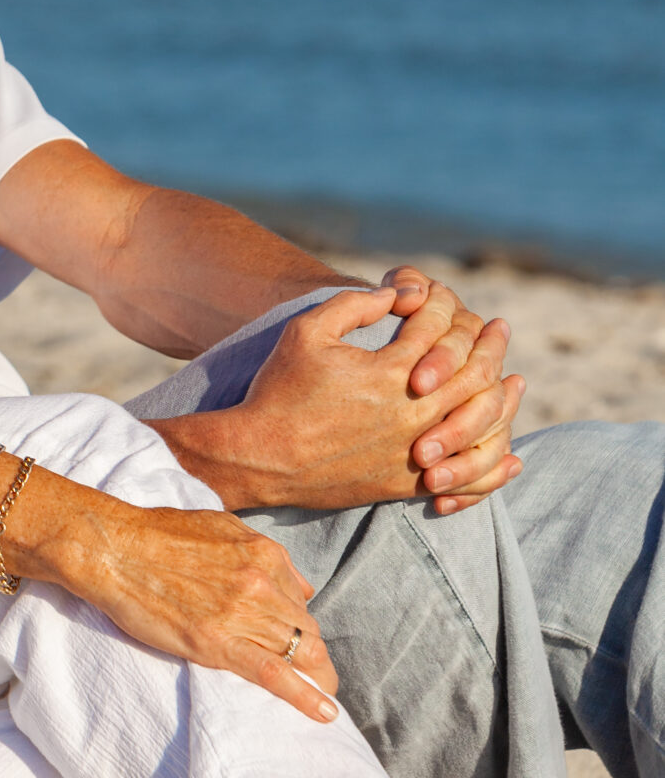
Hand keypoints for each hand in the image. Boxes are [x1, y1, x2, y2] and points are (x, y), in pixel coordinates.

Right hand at [55, 491, 340, 723]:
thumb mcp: (221, 527)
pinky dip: (305, 696)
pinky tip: (325, 713)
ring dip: (318, 676)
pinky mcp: (219, 643)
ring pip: (301, 652)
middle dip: (315, 653)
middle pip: (306, 628)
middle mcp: (262, 582)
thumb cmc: (158, 534)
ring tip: (325, 696)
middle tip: (318, 674)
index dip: (300, 623)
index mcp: (265, 554)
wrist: (114, 550)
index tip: (297, 639)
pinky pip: (274, 674)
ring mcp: (243, 613)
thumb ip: (261, 552)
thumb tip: (296, 584)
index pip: (301, 599)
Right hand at [154, 285, 521, 514]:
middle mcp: (412, 413)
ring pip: (481, 423)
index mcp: (391, 372)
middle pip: (475, 372)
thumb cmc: (280, 389)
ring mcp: (414, 451)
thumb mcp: (307, 332)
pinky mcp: (407, 483)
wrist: (261, 457)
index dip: (441, 305)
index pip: (438, 328)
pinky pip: (466, 477)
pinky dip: (494, 466)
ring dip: (504, 398)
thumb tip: (400, 294)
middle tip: (500, 329)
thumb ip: (355, 304)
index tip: (436, 296)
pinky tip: (511, 456)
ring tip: (515, 381)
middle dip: (491, 344)